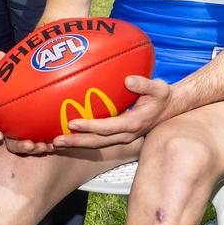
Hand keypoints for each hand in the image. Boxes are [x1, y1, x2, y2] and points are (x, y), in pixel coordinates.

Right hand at [0, 51, 57, 154]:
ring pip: (28, 146)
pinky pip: (43, 145)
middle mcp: (13, 129)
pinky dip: (48, 145)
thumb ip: (7, 67)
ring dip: (35, 148)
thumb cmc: (25, 85)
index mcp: (3, 117)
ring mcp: (26, 135)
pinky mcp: (41, 138)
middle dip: (19, 146)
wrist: (46, 92)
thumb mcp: (17, 76)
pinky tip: (57, 143)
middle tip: (29, 144)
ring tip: (45, 146)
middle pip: (11, 142)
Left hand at [51, 76, 171, 149]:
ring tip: (54, 143)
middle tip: (55, 141)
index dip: (90, 126)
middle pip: (97, 142)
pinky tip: (66, 136)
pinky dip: (81, 139)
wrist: (169, 108)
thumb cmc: (162, 96)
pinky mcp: (117, 135)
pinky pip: (97, 139)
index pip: (108, 128)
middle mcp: (126, 134)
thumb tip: (128, 79)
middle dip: (76, 142)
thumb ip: (144, 84)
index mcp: (134, 124)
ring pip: (95, 144)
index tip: (73, 122)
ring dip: (75, 144)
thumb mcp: (159, 88)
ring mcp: (121, 137)